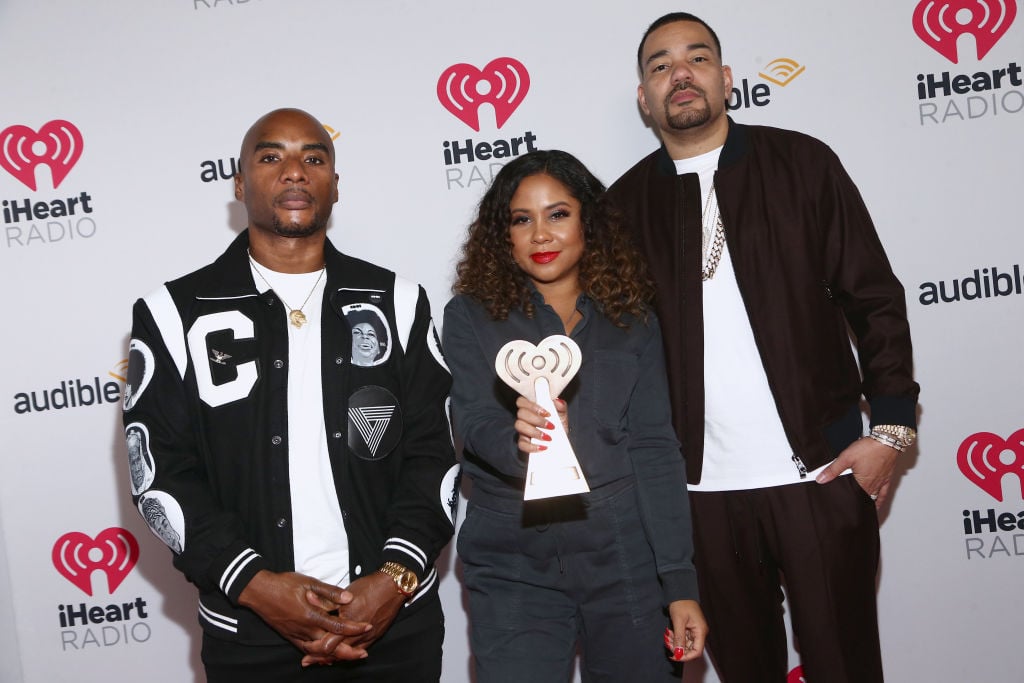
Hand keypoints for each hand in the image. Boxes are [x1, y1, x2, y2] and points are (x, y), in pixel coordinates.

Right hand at [237, 570, 370, 660]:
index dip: (354, 628)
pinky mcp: (289, 636)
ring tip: (348, 656)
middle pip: (330, 646)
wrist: (259, 591)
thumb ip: (330, 591)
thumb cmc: (284, 583)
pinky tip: (325, 656)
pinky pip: (306, 650)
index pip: (337, 626)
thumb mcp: (309, 582)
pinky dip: (317, 655)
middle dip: (348, 651)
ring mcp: (296, 634)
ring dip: (334, 655)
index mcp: (311, 614)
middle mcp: (304, 628)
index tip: (368, 627)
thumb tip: (349, 597)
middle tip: (363, 653)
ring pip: (318, 651)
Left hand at [300, 571, 405, 665]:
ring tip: (320, 661)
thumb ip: (328, 602)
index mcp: (347, 622)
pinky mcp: (374, 637)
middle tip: (307, 660)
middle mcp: (356, 633)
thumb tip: (310, 600)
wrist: (392, 587)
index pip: (326, 643)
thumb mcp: (344, 594)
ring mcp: (366, 637)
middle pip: (335, 653)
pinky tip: (340, 656)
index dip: (314, 648)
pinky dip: (347, 655)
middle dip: (319, 657)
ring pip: (346, 655)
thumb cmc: (369, 588)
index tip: (305, 647)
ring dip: (332, 658)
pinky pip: (358, 651)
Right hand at [514, 396, 567, 452]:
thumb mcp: (562, 417)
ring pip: (519, 426)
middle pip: (521, 413)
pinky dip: (532, 447)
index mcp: (532, 410)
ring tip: (548, 438)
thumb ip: (561, 407)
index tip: (547, 413)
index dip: (532, 405)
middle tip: (551, 426)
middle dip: (537, 419)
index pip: (522, 401)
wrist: (560, 446)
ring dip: (535, 432)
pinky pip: (521, 444)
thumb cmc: (558, 429)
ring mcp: (522, 431)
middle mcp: (525, 419)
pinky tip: (543, 447)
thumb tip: (557, 401)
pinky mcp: (523, 444)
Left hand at [664, 599, 707, 661]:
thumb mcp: (678, 621)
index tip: (675, 656)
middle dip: (678, 649)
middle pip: (690, 649)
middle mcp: (699, 632)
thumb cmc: (681, 603)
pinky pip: (682, 638)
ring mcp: (694, 631)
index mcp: (700, 631)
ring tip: (667, 636)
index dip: (686, 656)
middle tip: (667, 643)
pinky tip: (669, 633)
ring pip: (685, 644)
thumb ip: (679, 638)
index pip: (697, 651)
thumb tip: (678, 653)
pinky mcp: (689, 628)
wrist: (680, 592)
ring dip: (675, 643)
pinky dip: (675, 638)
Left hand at [815, 436, 899, 508]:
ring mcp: (881, 482)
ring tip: (860, 512)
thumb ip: (833, 470)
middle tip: (849, 512)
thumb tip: (821, 479)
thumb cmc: (869, 448)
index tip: (842, 511)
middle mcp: (873, 486)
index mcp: (862, 483)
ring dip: (867, 504)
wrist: (887, 440)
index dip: (847, 504)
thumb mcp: (846, 457)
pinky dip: (880, 501)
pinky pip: (884, 494)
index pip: (853, 499)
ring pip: (873, 498)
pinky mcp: (887, 478)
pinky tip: (877, 505)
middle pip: (863, 499)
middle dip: (856, 505)